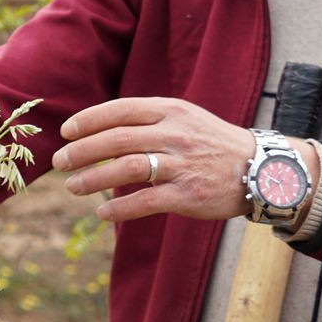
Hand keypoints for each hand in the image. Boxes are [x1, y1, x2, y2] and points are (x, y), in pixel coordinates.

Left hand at [51, 97, 317, 222]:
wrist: (261, 169)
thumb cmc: (212, 143)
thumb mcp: (185, 118)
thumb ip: (147, 121)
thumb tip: (100, 133)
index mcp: (171, 110)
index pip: (121, 109)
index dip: (89, 120)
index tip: (66, 131)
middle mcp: (175, 134)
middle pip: (118, 139)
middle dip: (83, 151)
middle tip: (60, 162)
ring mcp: (183, 164)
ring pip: (127, 168)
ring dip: (94, 178)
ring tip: (73, 186)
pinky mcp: (189, 194)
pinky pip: (146, 201)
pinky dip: (120, 208)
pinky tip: (102, 212)